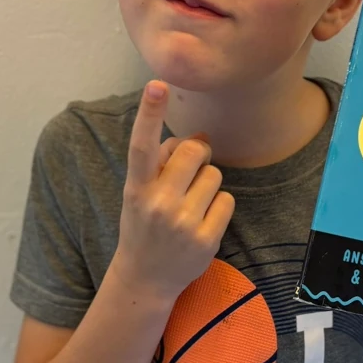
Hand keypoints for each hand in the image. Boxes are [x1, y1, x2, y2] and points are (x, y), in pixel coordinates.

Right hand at [113, 81, 234, 303]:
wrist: (145, 278)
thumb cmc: (143, 225)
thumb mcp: (139, 193)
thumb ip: (161, 164)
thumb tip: (199, 136)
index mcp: (136, 188)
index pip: (142, 145)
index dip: (149, 113)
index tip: (157, 84)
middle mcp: (158, 204)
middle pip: (194, 150)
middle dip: (199, 152)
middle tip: (192, 168)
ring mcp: (183, 223)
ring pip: (214, 174)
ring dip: (208, 182)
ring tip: (192, 202)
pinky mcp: (206, 239)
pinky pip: (226, 200)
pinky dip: (219, 205)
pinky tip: (203, 220)